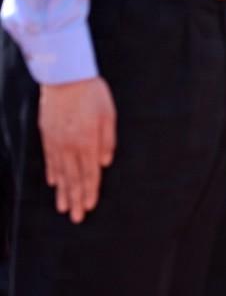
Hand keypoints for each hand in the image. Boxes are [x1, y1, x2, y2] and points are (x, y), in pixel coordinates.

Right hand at [39, 77, 115, 222]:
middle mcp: (70, 146)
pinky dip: (53, 173)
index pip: (89, 173)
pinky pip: (50, 159)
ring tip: (63, 208)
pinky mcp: (47, 135)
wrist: (65, 77)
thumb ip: (107, 141)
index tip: (89, 206)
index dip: (90, 191)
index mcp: (87, 142)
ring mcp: (56, 142)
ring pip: (60, 172)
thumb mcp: (108, 115)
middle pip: (74, 178)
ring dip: (63, 191)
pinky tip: (54, 184)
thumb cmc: (92, 94)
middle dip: (76, 199)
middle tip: (76, 218)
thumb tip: (105, 164)